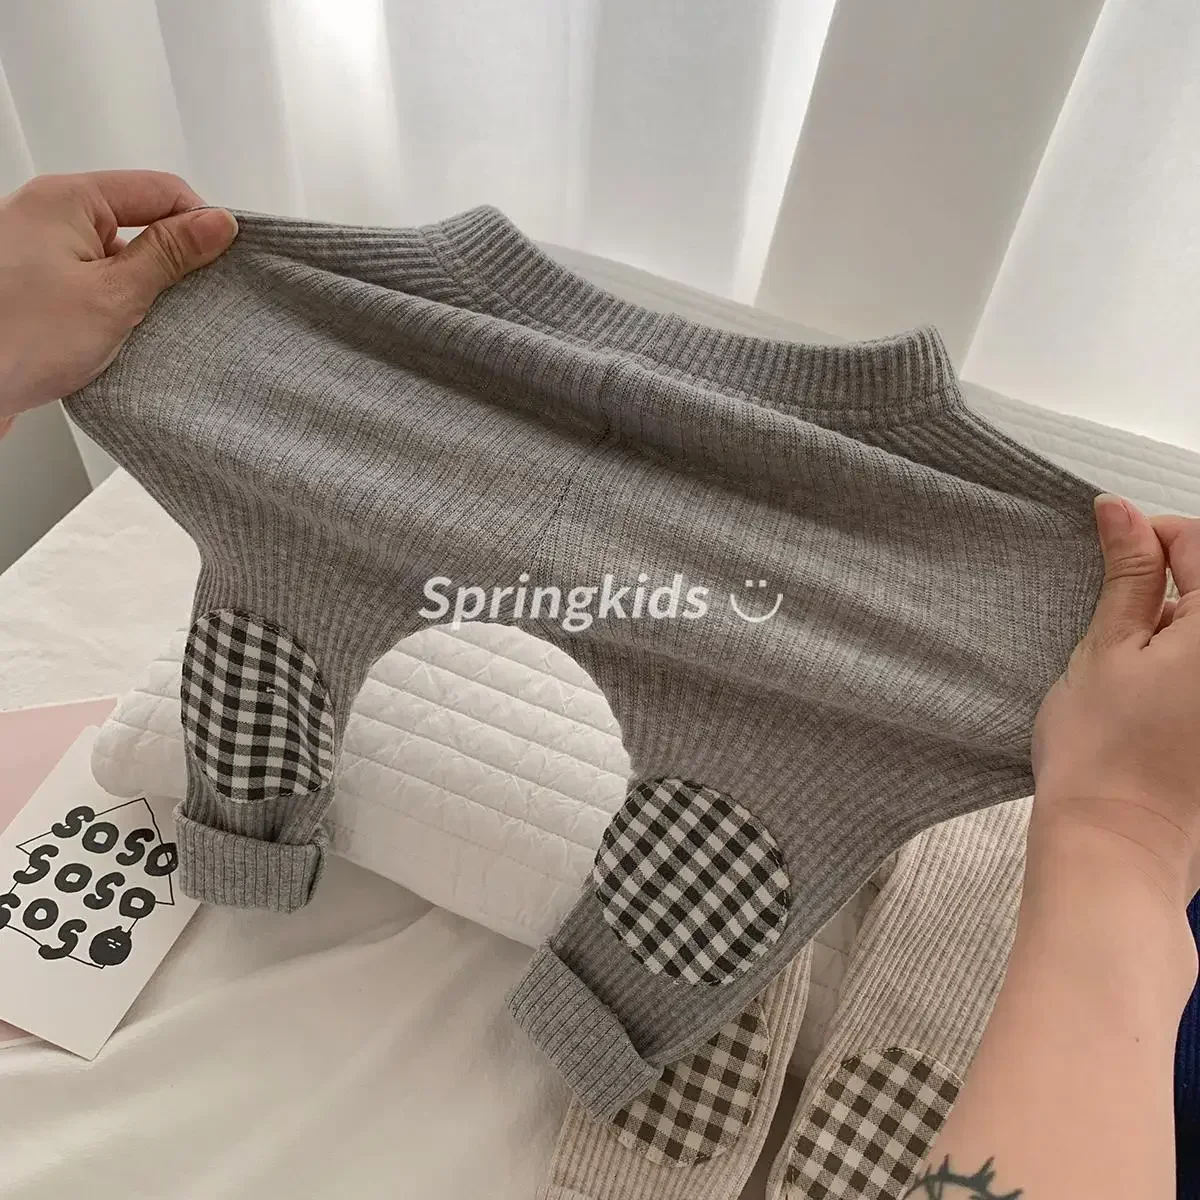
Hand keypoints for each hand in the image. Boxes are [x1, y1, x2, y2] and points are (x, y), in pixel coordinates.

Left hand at [0, 170, 237, 435]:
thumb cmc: (16, 339)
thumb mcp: (113, 295)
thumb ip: (169, 255)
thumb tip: (217, 223)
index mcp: (67, 198)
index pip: (160, 190)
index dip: (199, 224)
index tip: (224, 261)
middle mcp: (48, 213)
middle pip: (139, 220)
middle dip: (171, 261)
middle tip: (189, 301)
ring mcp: (37, 250)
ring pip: (116, 256)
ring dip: (141, 289)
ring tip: (150, 325)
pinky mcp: (33, 285)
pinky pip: (92, 281)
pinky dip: (114, 306)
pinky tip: (121, 336)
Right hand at [1032, 494, 1199, 906]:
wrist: (1116, 841)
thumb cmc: (1101, 751)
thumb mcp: (1105, 648)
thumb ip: (1127, 574)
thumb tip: (1121, 511)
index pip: (1198, 541)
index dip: (1148, 537)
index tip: (1109, 555)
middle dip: (1168, 582)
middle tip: (1116, 615)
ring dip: (1177, 623)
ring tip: (1131, 661)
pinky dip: (1184, 661)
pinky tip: (1152, 692)